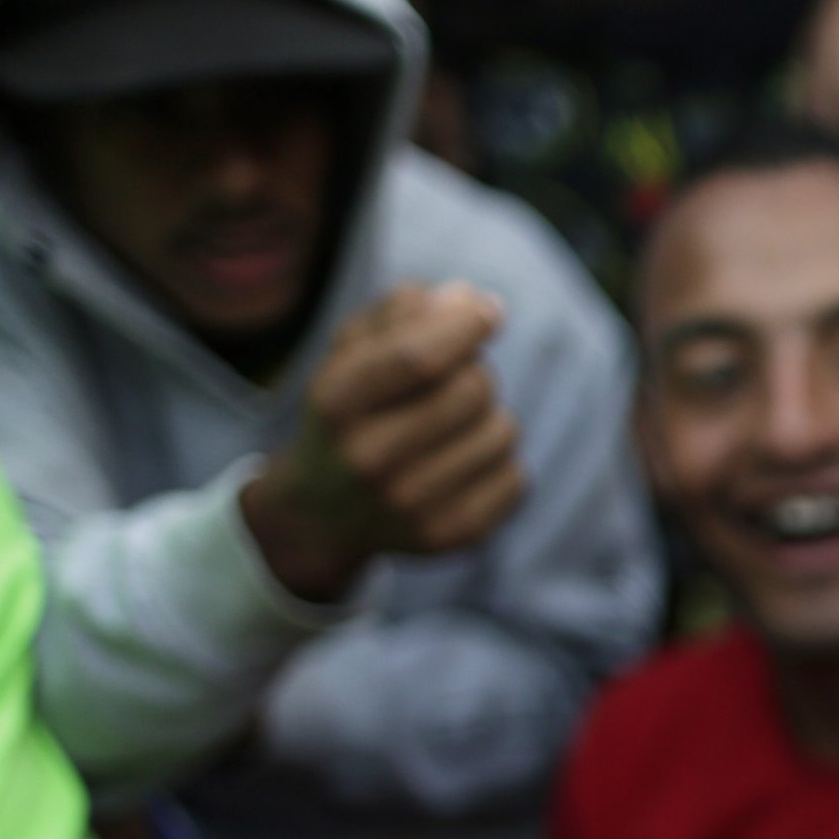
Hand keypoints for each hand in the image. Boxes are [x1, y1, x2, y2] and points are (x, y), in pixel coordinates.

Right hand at [241, 282, 525, 601]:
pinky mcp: (451, 537)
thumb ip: (403, 312)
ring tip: (454, 426)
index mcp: (336, 402)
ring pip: (503, 431)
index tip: (488, 311)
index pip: (419, 358)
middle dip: (475, 370)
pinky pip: (516, 478)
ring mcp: (411, 507)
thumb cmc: (351, 410)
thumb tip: (470, 300)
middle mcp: (368, 460)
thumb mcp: (352, 351)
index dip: (465, 326)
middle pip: (471, 390)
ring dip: (491, 416)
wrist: (321, 513)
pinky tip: (463, 463)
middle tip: (455, 381)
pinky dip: (501, 461)